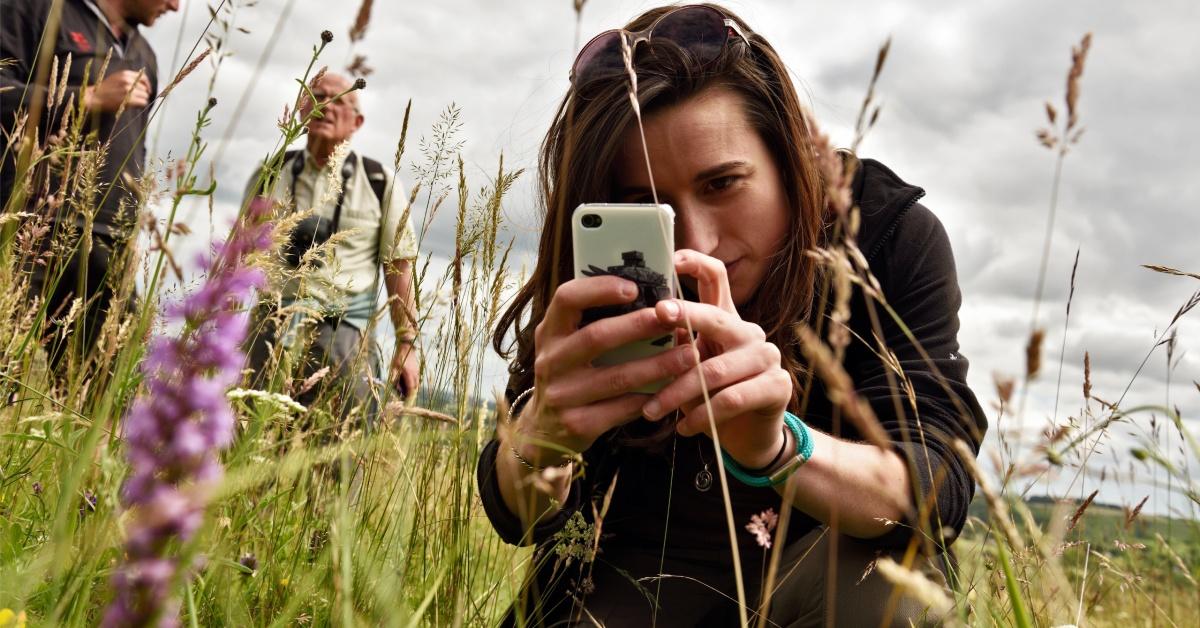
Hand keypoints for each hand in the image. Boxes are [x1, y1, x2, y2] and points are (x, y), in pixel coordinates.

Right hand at [83, 70, 150, 112]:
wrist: (94, 97)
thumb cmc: (105, 89)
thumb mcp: (116, 78)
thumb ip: (129, 79)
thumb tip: (144, 84)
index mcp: (125, 74)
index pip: (143, 77)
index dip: (147, 85)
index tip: (147, 90)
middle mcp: (128, 80)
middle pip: (145, 88)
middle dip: (142, 94)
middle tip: (135, 98)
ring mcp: (128, 90)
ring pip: (145, 96)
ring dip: (141, 100)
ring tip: (132, 102)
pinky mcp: (129, 99)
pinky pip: (143, 102)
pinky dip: (140, 105)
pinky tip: (133, 105)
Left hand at [389, 341, 418, 399]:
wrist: (407, 348)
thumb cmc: (399, 358)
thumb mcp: (394, 368)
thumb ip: (394, 379)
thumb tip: (394, 388)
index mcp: (409, 376)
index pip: (411, 390)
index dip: (408, 397)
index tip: (405, 403)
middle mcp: (415, 376)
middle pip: (414, 389)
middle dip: (409, 395)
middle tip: (403, 399)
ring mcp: (417, 373)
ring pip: (416, 385)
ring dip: (410, 390)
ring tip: (403, 392)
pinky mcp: (417, 371)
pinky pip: (416, 381)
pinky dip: (412, 385)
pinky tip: (406, 384)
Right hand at [512, 274, 698, 466]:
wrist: (543, 428)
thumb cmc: (568, 373)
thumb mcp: (567, 343)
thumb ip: (593, 321)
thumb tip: (648, 297)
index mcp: (550, 332)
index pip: (567, 299)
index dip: (599, 289)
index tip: (634, 288)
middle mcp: (551, 360)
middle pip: (597, 336)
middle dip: (639, 325)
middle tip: (674, 317)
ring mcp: (562, 395)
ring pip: (617, 377)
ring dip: (657, 365)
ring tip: (688, 355)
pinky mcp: (578, 423)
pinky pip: (622, 409)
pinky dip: (649, 397)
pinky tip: (671, 389)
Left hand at [642, 249, 790, 468]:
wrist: (747, 436)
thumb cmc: (709, 397)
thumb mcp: (686, 369)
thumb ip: (672, 345)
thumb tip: (633, 324)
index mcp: (724, 320)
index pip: (716, 278)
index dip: (696, 264)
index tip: (671, 259)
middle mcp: (748, 331)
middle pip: (715, 317)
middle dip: (684, 314)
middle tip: (656, 315)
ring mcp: (767, 357)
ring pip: (714, 370)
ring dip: (678, 392)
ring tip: (653, 410)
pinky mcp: (777, 385)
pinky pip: (731, 399)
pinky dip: (702, 415)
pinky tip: (683, 426)